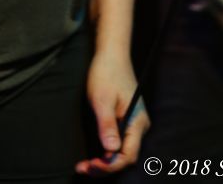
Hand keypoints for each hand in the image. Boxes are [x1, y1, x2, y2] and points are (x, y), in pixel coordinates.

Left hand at [75, 51, 149, 175]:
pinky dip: (107, 151)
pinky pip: (120, 142)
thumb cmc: (106, 73)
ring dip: (106, 160)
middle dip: (106, 166)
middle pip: (126, 156)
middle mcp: (140, 125)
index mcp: (137, 121)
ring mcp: (134, 122)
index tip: (90, 165)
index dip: (109, 165)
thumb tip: (111, 150)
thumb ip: (107, 125)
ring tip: (86, 164)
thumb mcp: (102, 99)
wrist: (111, 53)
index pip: (127, 155)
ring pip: (123, 151)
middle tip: (83, 167)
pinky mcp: (127, 119)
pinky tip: (95, 153)